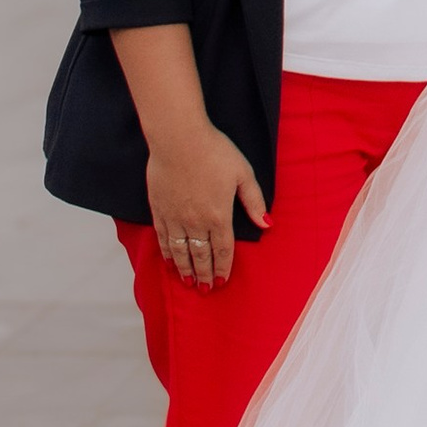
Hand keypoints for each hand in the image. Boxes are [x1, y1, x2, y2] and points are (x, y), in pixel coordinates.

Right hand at [143, 121, 267, 287]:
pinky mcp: (158, 209)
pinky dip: (167, 253)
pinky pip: (163, 238)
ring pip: (180, 251)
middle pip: (201, 256)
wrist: (178, 137)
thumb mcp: (243, 173)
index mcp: (219, 215)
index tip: (222, 281)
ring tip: (188, 282)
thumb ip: (254, 201)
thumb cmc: (214, 151)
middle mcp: (196, 221)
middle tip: (205, 289)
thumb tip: (267, 224)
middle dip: (204, 274)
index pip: (223, 250)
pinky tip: (169, 261)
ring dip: (185, 269)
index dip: (223, 268)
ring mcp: (175, 216)